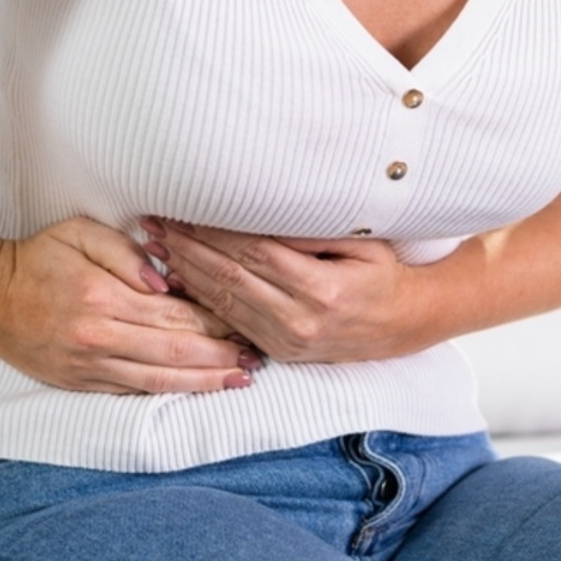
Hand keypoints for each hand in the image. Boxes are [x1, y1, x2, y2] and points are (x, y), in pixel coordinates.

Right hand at [0, 216, 261, 393]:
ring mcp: (90, 365)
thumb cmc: (38, 258)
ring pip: (159, 380)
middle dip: (221, 355)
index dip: (215, 321)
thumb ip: (128, 253)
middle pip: (175, 352)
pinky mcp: (81, 382)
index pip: (175, 315)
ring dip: (204, 382)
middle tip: (256, 357)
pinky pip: (134, 391)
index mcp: (104, 297)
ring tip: (239, 380)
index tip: (246, 321)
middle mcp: (100, 337)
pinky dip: (170, 393)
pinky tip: (196, 390)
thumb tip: (167, 280)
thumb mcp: (81, 233)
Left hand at [142, 217, 434, 363]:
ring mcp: (287, 341)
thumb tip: (264, 208)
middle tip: (155, 223)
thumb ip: (315, 230)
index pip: (253, 252)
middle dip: (188, 248)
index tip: (184, 209)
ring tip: (157, 245)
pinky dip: (202, 298)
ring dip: (186, 272)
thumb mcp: (362, 242)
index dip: (214, 230)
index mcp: (321, 289)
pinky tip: (180, 278)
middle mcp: (300, 320)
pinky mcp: (279, 352)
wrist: (405, 323)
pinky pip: (232, 321)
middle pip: (230, 277)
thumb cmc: (384, 272)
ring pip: (224, 301)